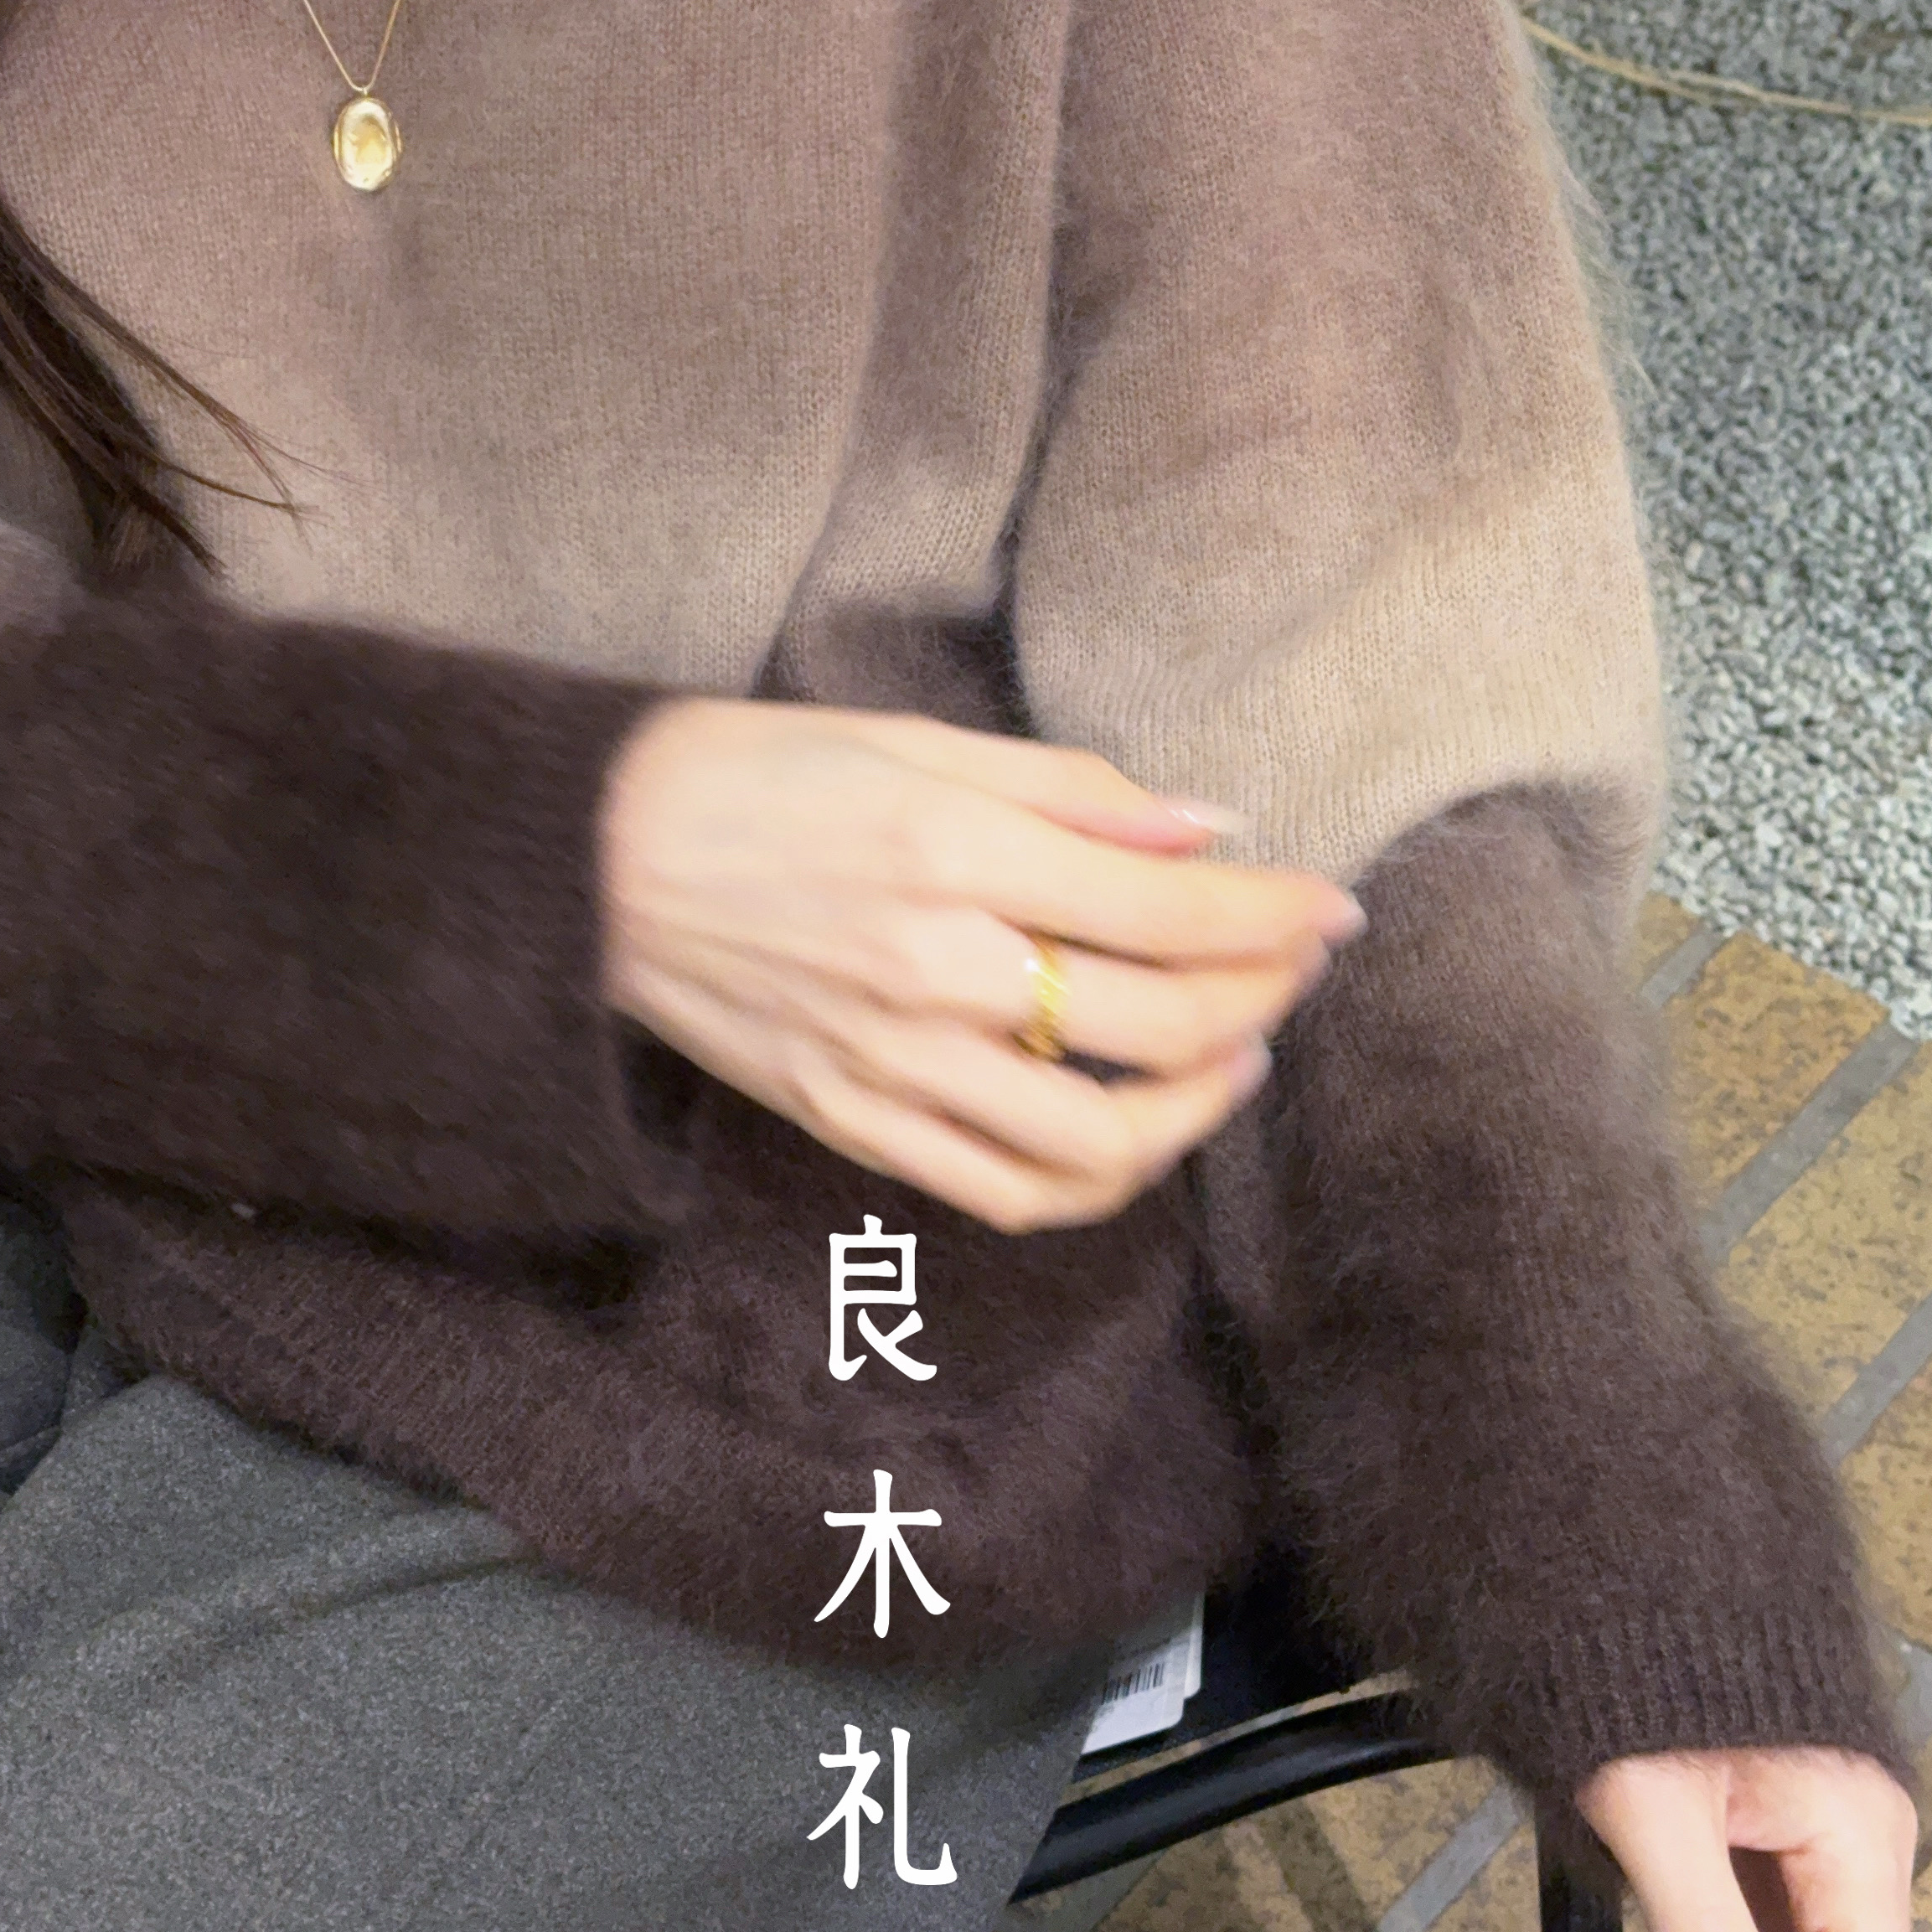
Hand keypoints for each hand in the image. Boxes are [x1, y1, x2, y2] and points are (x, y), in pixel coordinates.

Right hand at [597, 698, 1365, 1232]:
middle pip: (1153, 1024)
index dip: (1273, 912)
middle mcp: (931, 967)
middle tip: (1292, 965)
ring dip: (1195, 1107)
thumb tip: (1212, 832)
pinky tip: (1133, 1125)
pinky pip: (1006, 1192)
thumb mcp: (917, 739)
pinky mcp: (852, 1124)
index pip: (1166, 905)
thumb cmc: (759, 773)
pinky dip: (1095, 1178)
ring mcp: (890, 1064)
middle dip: (1257, 997)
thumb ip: (1072, 791)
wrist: (598, 860)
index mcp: (951, 849)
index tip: (1333, 906)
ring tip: (1232, 1054)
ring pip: (1096, 1143)